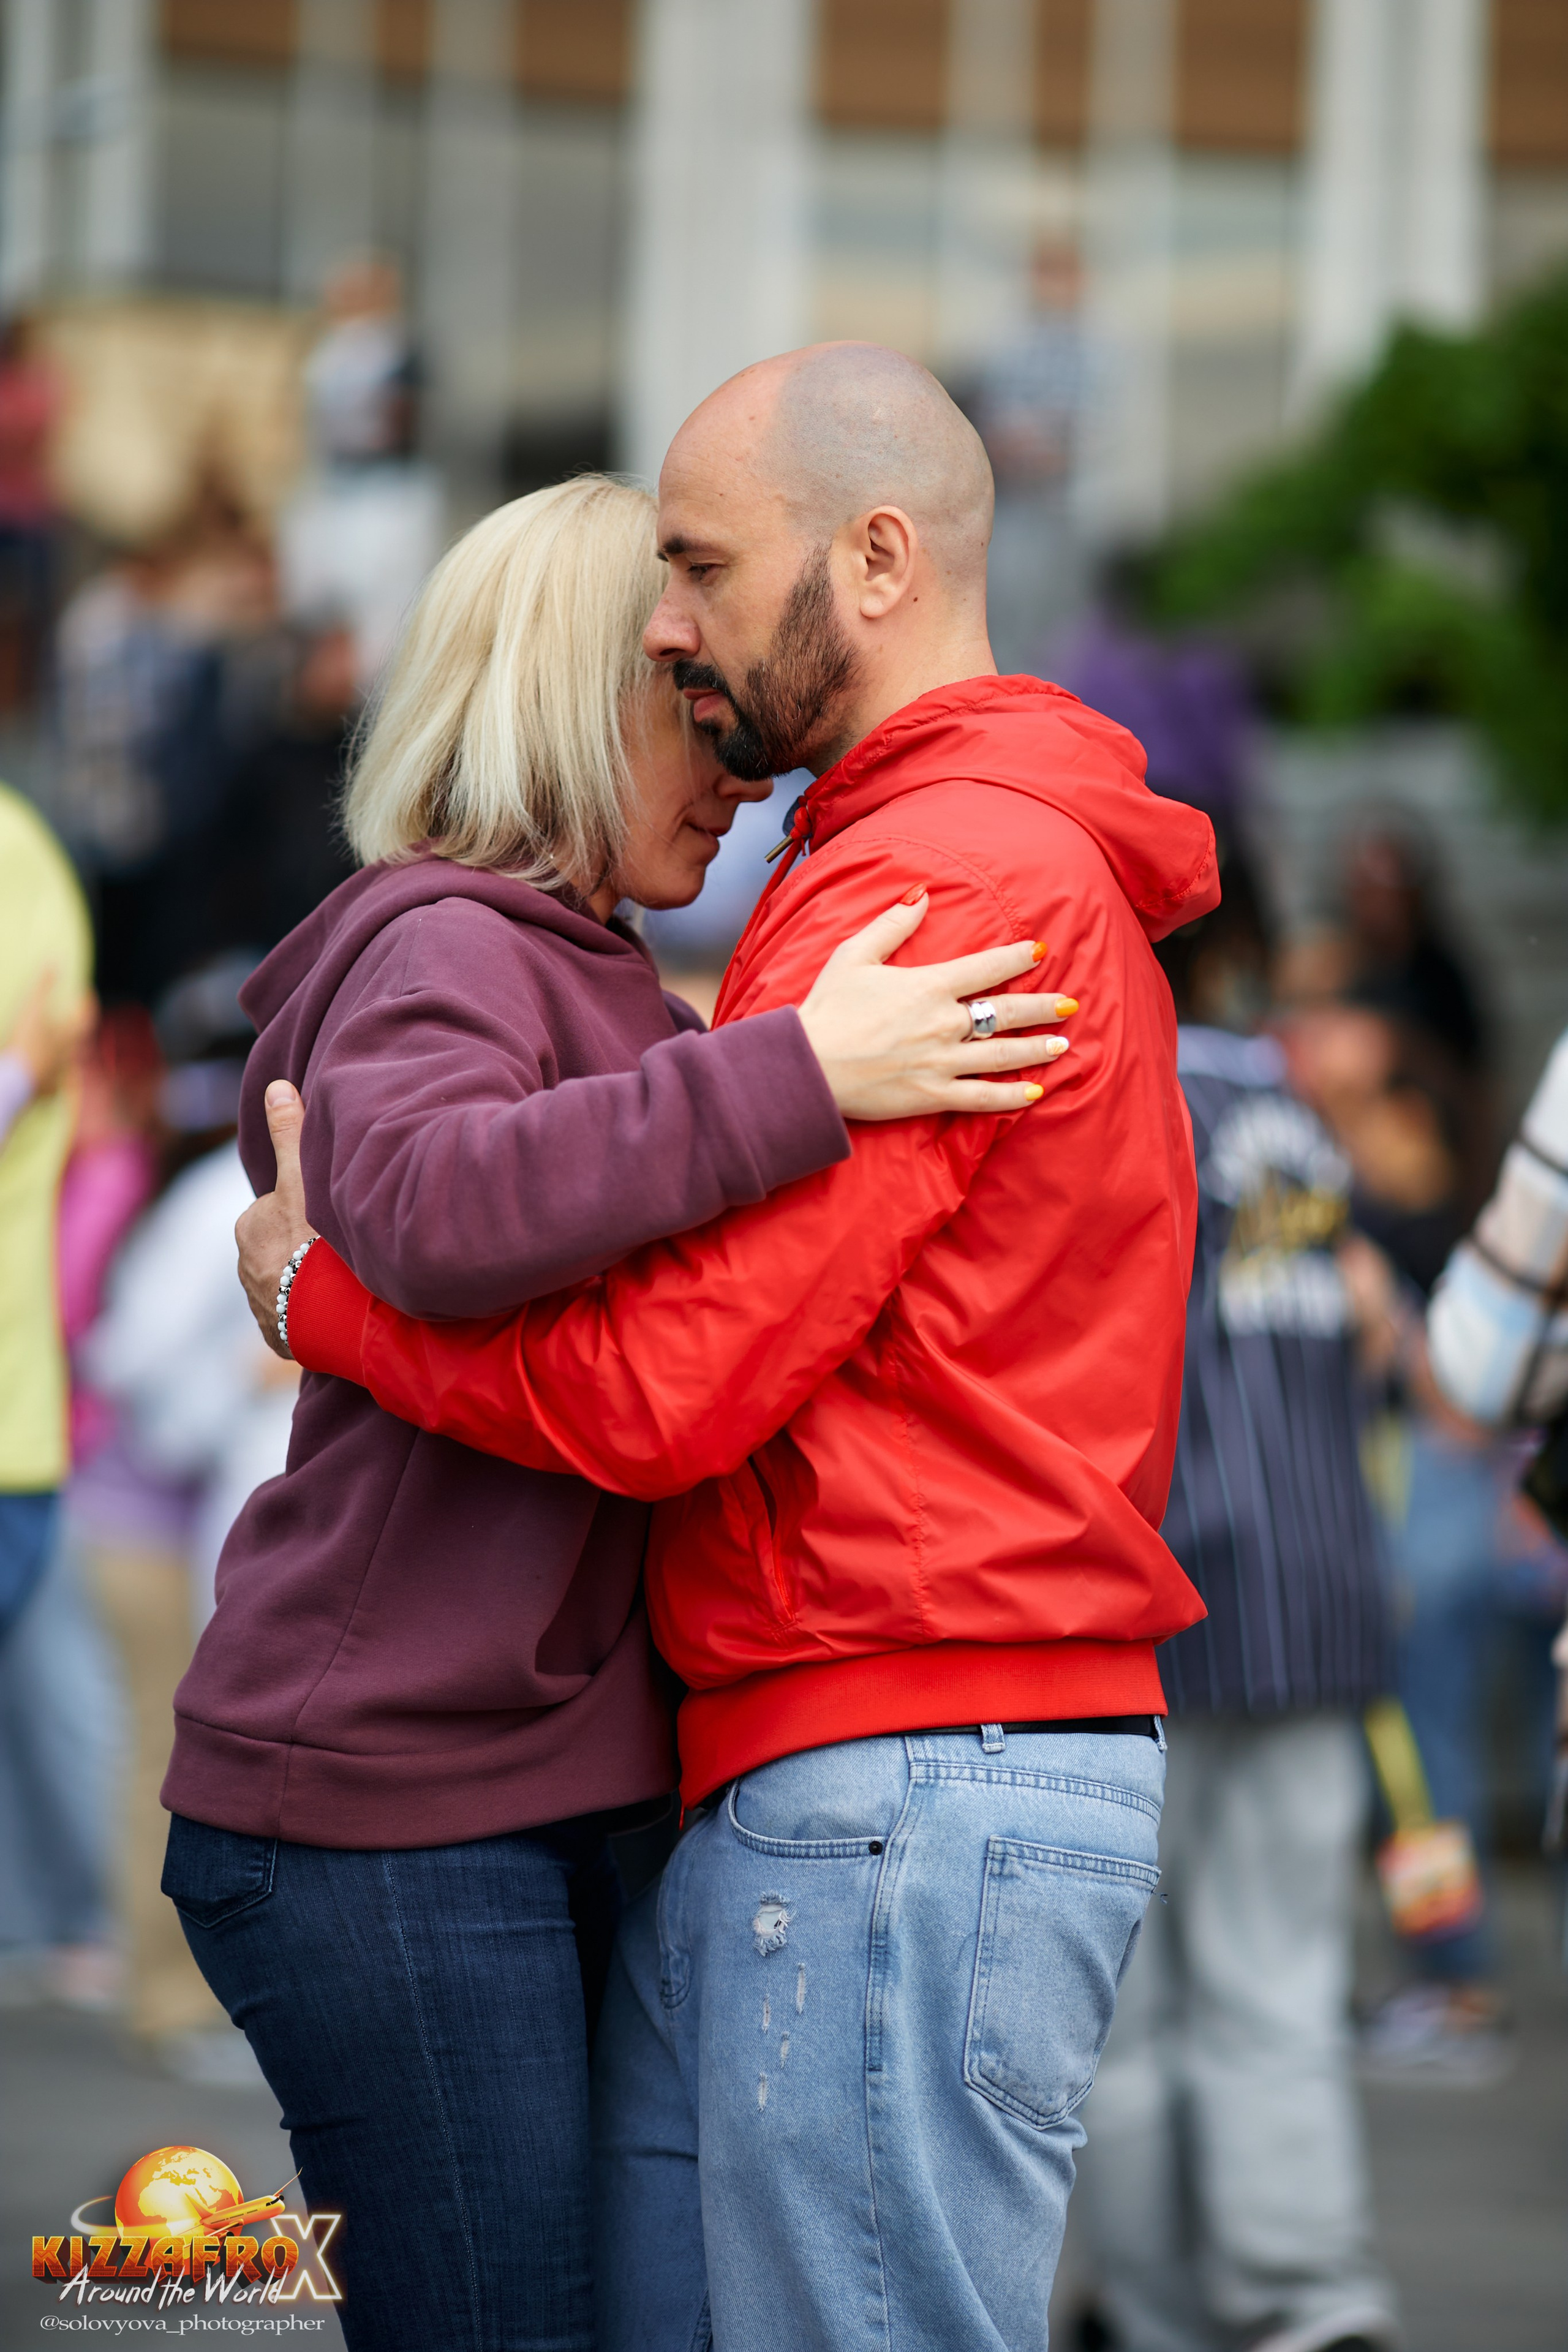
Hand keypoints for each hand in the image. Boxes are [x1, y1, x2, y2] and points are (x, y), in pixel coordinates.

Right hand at [7, 969, 94, 1097]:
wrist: (16, 1080)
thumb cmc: (25, 1042)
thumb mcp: (31, 1009)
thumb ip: (43, 985)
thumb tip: (53, 959)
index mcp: (69, 1037)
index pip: (86, 1018)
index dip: (88, 1006)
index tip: (88, 997)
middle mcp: (69, 1057)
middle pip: (80, 1043)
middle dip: (79, 1034)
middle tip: (75, 1027)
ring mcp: (60, 1075)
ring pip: (70, 1065)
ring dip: (67, 1057)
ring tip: (62, 1053)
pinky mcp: (48, 1091)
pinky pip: (55, 1086)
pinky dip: (53, 1080)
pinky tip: (50, 1080)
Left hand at [236, 1081, 317, 1358]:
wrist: (328, 1314)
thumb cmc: (313, 1241)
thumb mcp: (302, 1180)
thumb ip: (290, 1134)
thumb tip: (275, 1085)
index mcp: (249, 1229)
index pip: (277, 1211)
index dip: (306, 1212)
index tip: (332, 1220)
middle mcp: (247, 1270)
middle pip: (282, 1250)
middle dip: (306, 1250)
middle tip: (343, 1251)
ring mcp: (264, 1308)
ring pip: (292, 1285)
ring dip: (313, 1285)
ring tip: (345, 1284)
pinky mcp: (282, 1339)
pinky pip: (300, 1322)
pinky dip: (317, 1316)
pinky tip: (338, 1311)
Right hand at [797, 891, 1074, 1119]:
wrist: (806, 1066)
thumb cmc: (827, 1008)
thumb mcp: (854, 955)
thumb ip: (892, 924)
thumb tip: (922, 894)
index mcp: (928, 986)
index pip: (986, 967)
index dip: (1017, 958)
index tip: (1041, 953)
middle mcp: (943, 1024)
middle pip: (1005, 1012)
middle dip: (1042, 1007)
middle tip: (1069, 1005)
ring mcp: (941, 1062)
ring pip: (1002, 1055)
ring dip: (1037, 1049)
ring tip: (1062, 1044)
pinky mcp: (931, 1095)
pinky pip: (982, 1098)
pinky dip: (1011, 1097)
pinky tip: (1034, 1092)